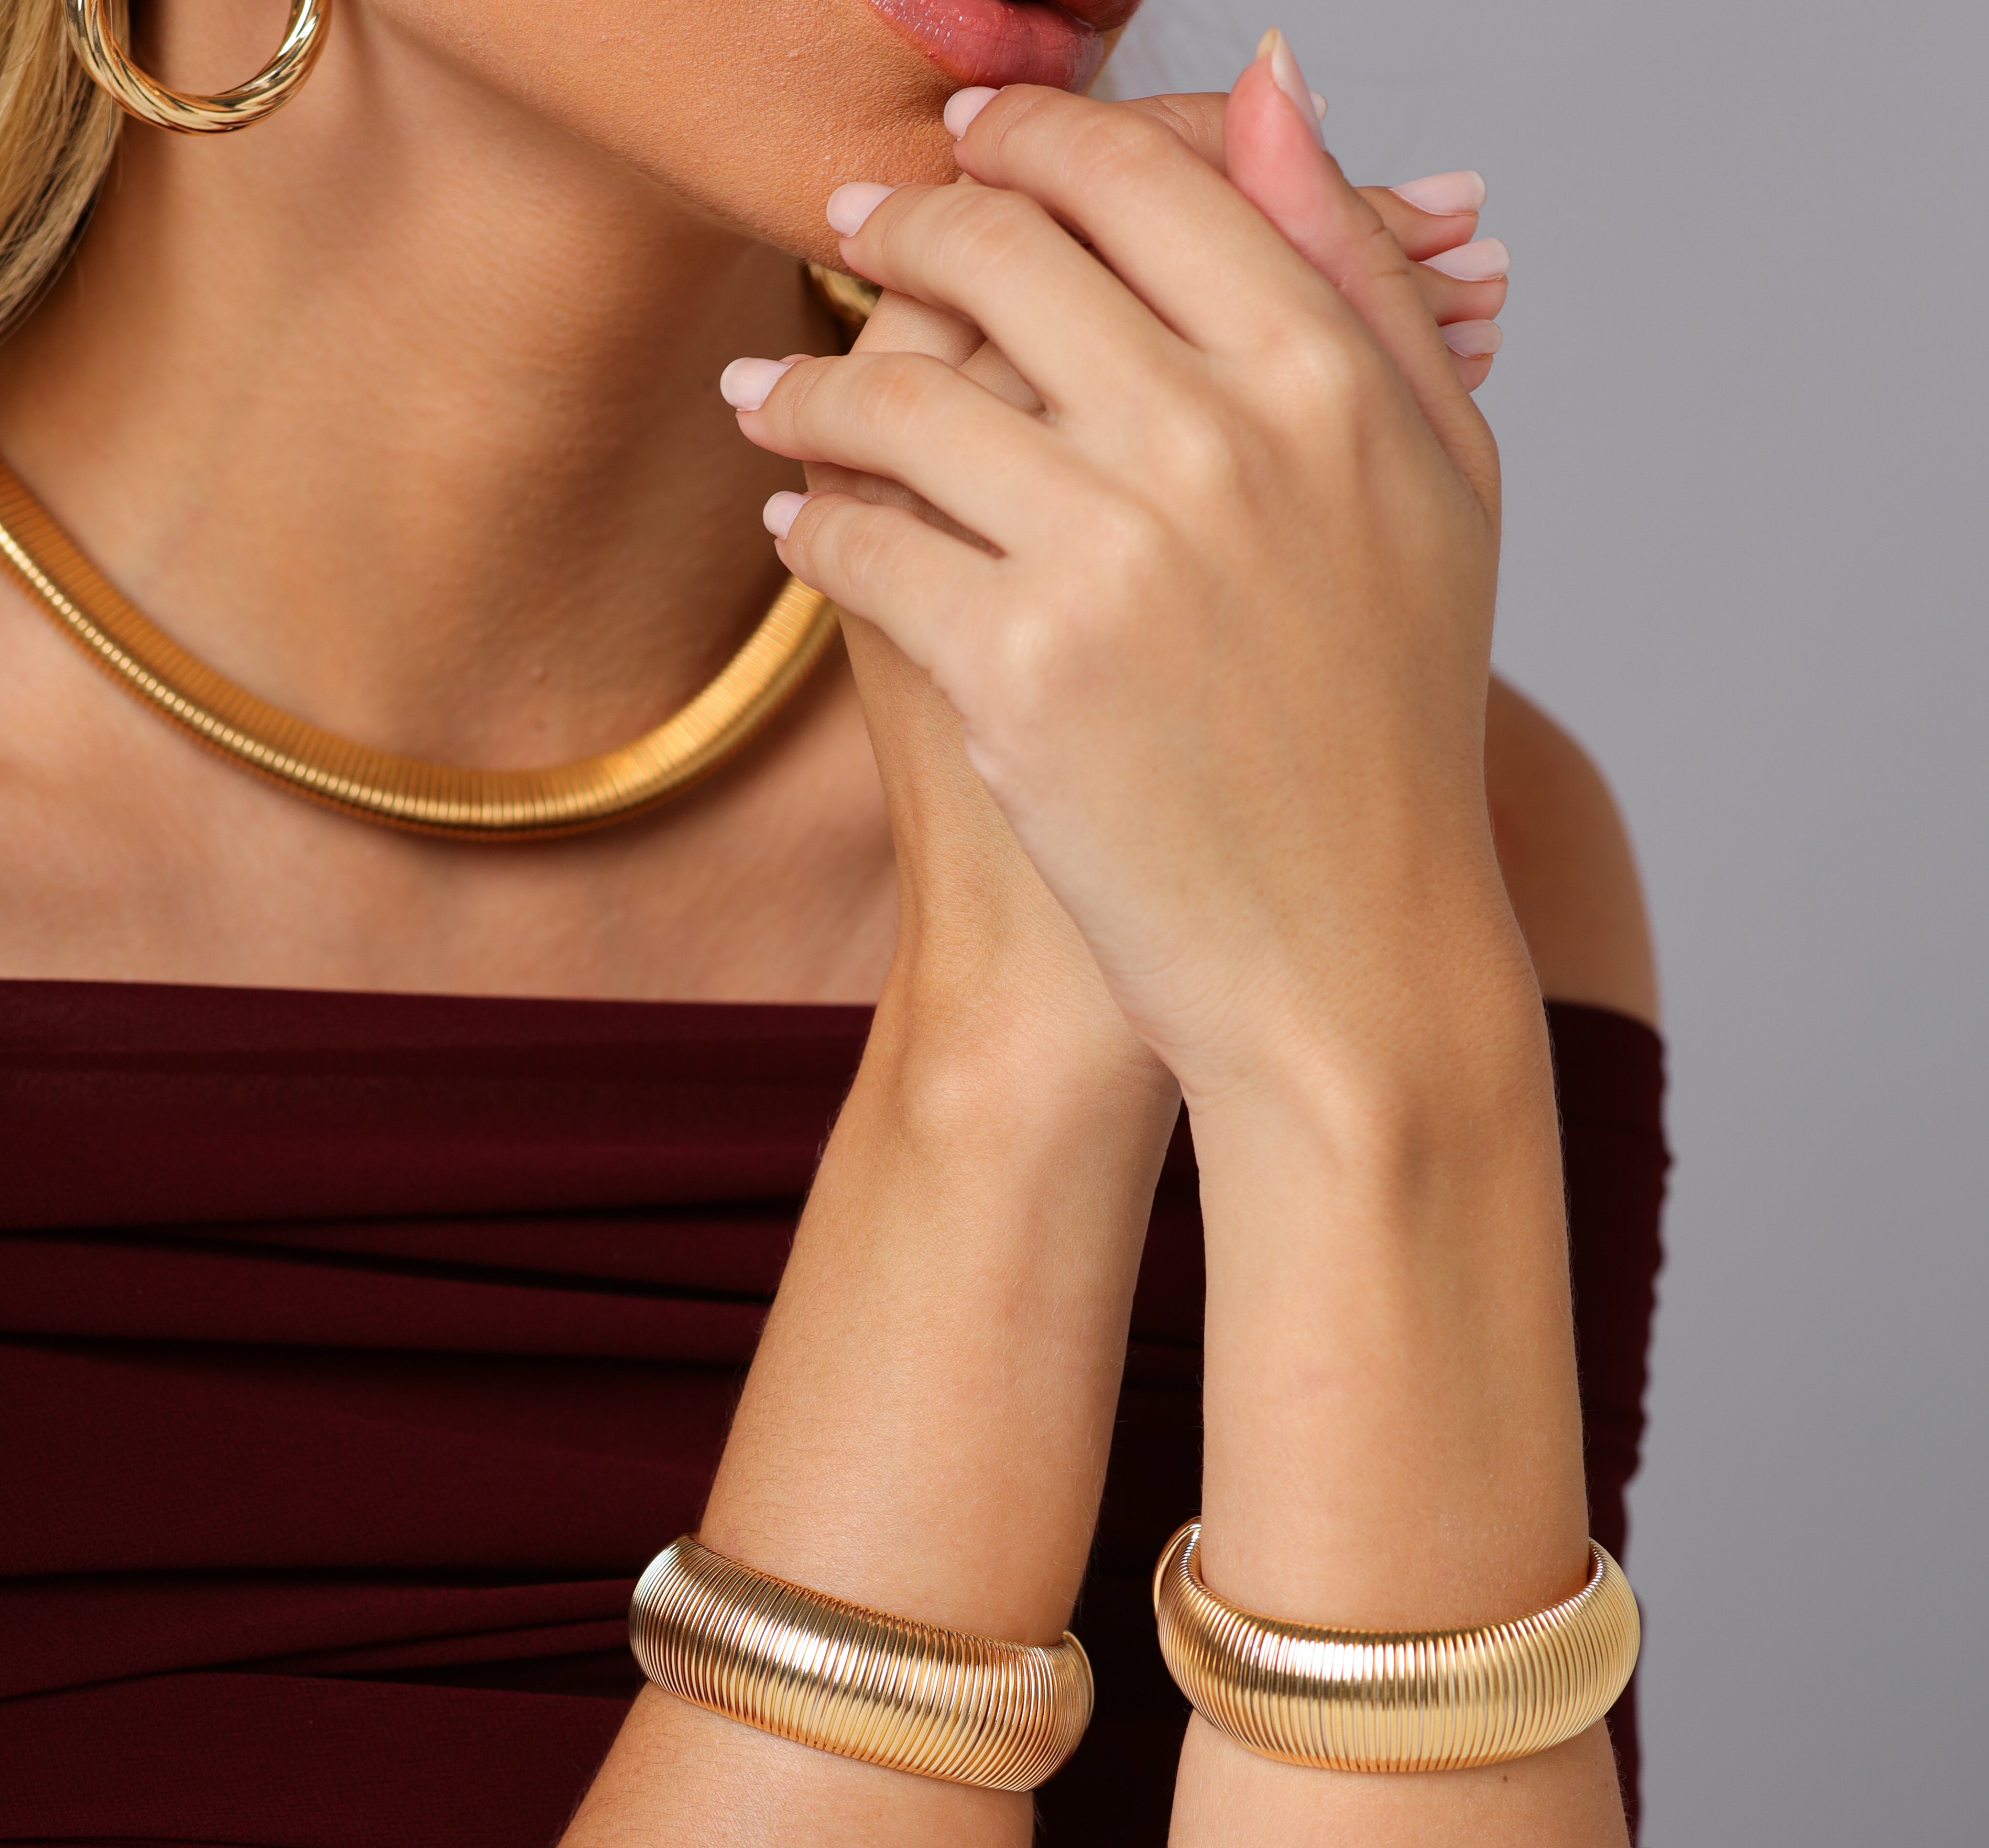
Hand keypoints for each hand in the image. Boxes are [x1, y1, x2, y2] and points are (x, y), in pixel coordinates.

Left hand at [732, 63, 1527, 1115]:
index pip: (1144, 182)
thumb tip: (1275, 75)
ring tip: (773, 391)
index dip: (1037, 144)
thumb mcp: (1436, 486)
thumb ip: (1357, 274)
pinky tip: (796, 519)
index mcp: (1332, 380)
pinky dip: (813, 522)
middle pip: (1007, 256)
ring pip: (903, 392)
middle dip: (909, 224)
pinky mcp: (1020, 669)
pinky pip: (864, 542)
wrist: (1349, 960)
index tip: (975, 146)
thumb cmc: (1391, 732)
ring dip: (815, 380)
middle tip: (854, 228)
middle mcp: (1224, 442)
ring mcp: (1116, 555)